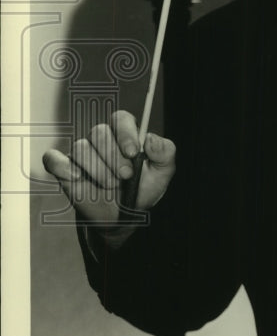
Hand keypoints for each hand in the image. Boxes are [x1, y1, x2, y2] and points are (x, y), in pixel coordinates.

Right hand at [42, 109, 175, 230]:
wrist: (123, 216)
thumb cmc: (142, 189)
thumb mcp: (162, 173)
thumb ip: (164, 153)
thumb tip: (151, 138)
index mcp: (125, 134)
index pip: (121, 119)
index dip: (125, 133)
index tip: (132, 152)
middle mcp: (102, 139)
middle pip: (99, 132)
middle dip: (113, 156)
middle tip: (124, 176)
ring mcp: (81, 153)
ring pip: (81, 147)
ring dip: (97, 169)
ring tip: (109, 185)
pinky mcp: (63, 168)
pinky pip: (53, 159)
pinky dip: (63, 167)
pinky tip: (78, 178)